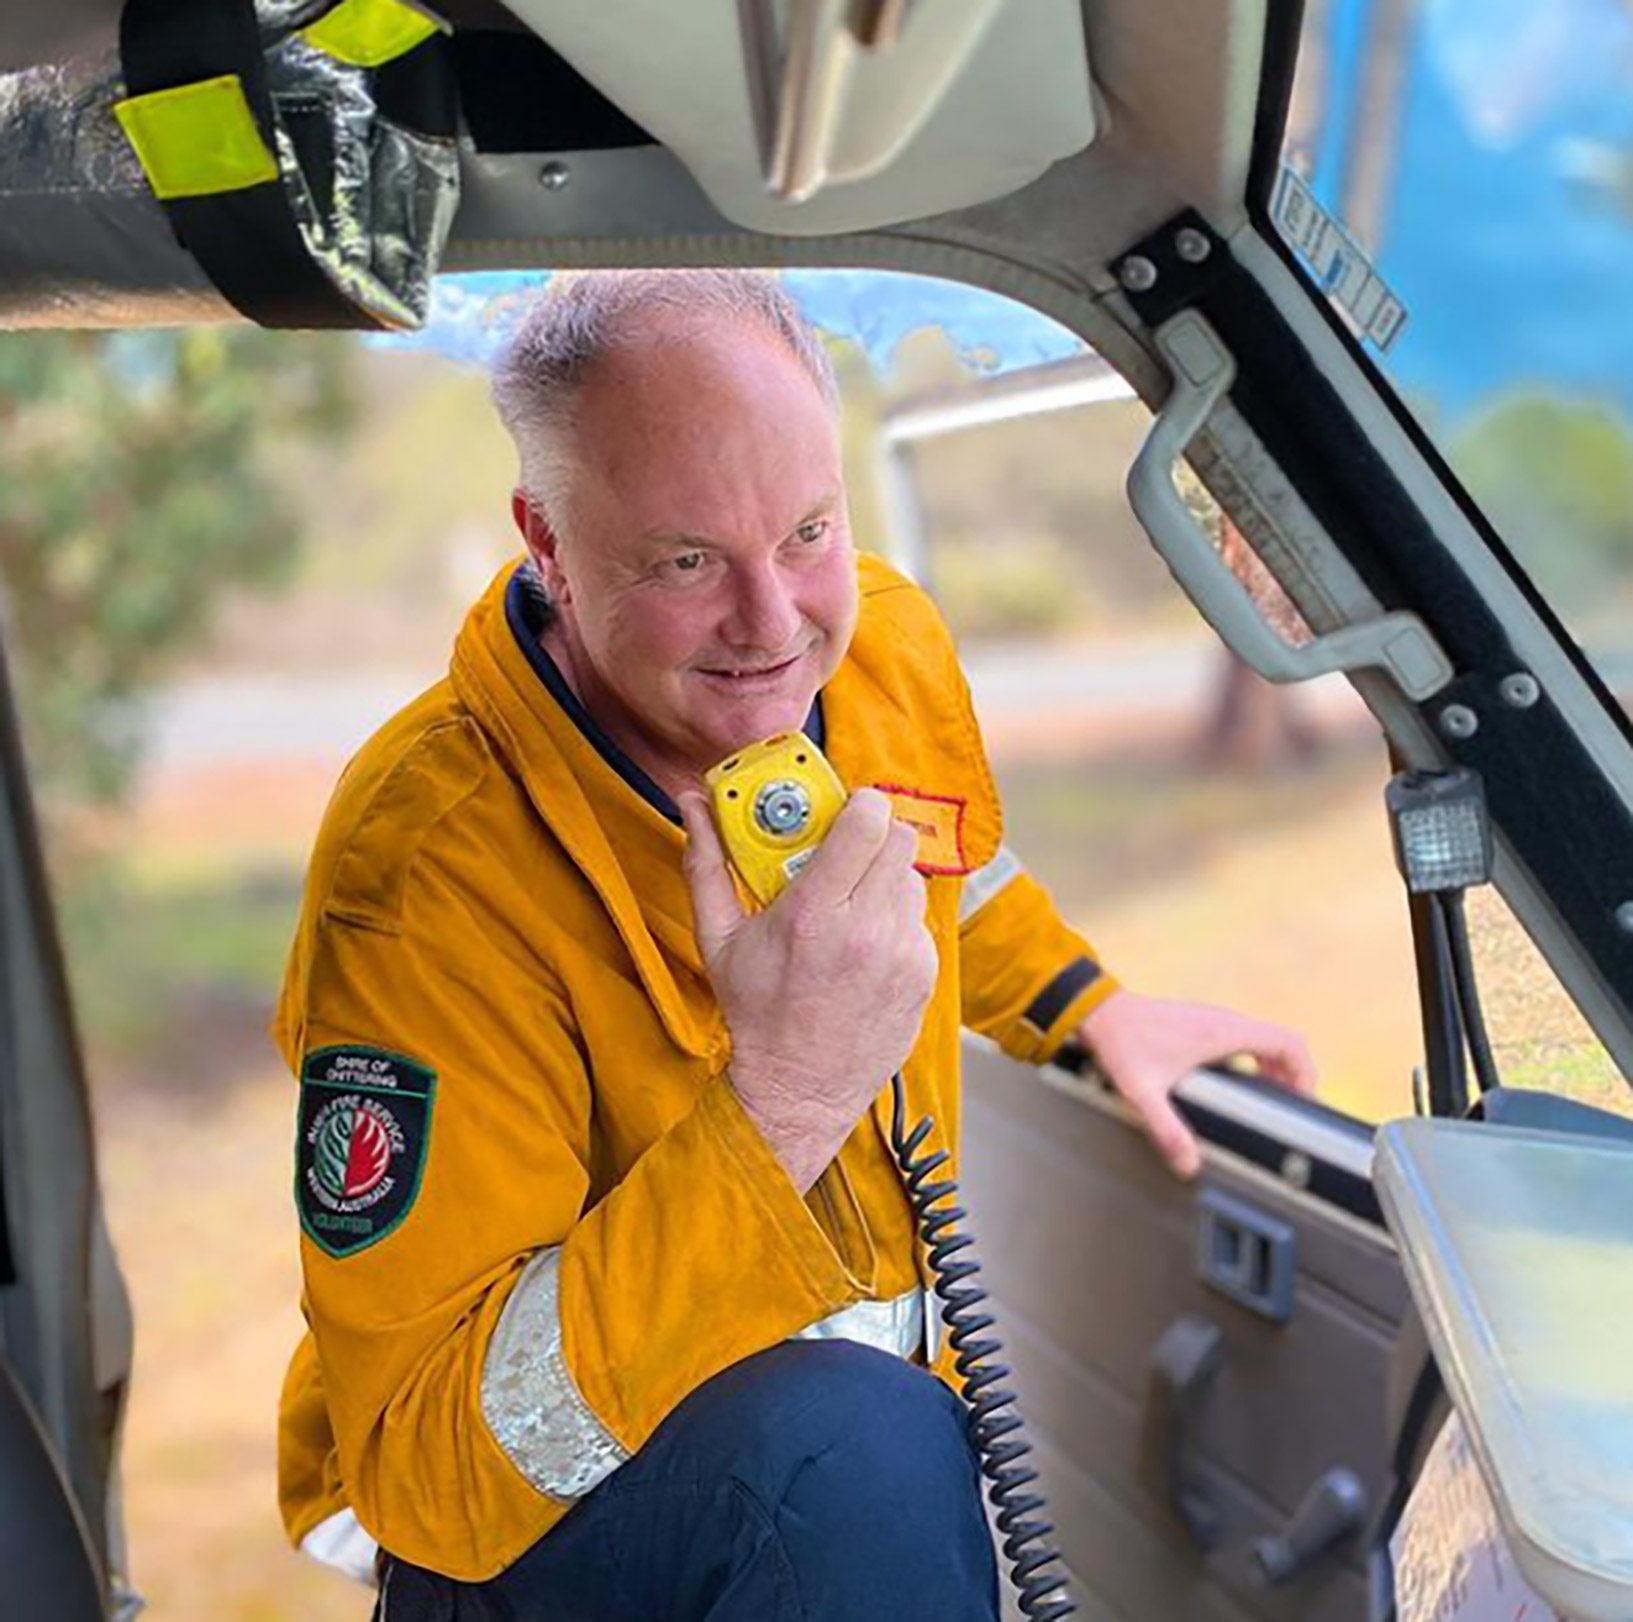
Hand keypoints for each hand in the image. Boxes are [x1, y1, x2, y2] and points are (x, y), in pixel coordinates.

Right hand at [680, 788, 938, 1191]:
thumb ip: (708, 863)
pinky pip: (919, 920)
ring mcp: (902, 954)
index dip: (859, 805)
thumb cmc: (757, 1015)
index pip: (865, 822)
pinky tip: (865, 943)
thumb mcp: (721, 938)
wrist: (798, 1088)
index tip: (844, 810)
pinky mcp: (924, 974)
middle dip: (872, 838)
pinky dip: (896, 920)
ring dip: (885, 879)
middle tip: (845, 854)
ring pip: (912, 878)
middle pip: (899, 839)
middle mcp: (866, 930)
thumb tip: (694, 804)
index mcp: (814, 913)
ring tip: (851, 904)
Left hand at [1075, 990, 1316, 1179]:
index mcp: (1222, 1032)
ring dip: (1276, 1068)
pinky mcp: (1202, 1023)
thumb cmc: (1120, 1043)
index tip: (1304, 1101)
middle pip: (1282, 1042)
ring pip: (1264, 1039)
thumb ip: (1167, 1129)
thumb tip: (1189, 1164)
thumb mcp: (1143, 1091)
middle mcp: (1224, 1021)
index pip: (1289, 1042)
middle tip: (1289, 1110)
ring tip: (1271, 1102)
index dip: (1306, 1072)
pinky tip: (1241, 1085)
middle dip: (1294, 1076)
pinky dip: (1256, 1060)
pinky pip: (1245, 1039)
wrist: (1098, 1012)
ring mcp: (1213, 1019)